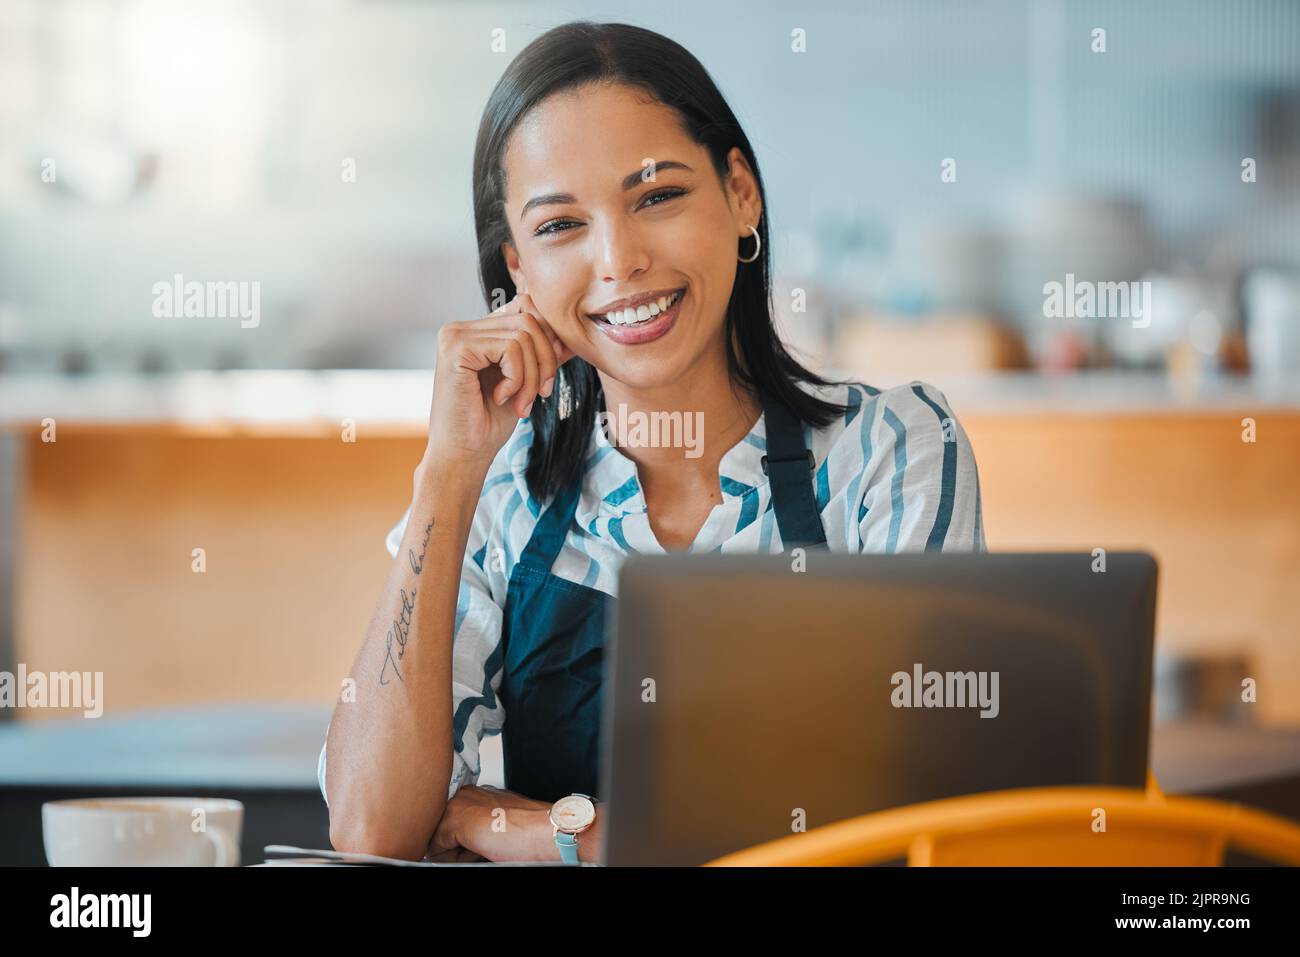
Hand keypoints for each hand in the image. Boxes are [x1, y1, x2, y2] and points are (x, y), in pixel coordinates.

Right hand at [423, 292, 576, 472]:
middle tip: (540, 395)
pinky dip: (517, 378)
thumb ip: (542, 356)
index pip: (526, 309)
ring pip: (523, 335)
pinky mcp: (456, 348)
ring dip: (532, 376)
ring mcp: (455, 335)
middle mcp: (460, 327)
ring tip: (520, 403)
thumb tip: (570, 338)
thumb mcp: (524, 382)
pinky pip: (510, 348)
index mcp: (474, 331)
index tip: (546, 378)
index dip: (547, 340)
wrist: (464, 454)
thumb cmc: (489, 423)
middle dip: (545, 361)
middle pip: (529, 319)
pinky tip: (501, 398)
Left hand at [426, 784, 556, 862]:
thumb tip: (457, 848)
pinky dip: (451, 859)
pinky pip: (435, 849)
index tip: (483, 848)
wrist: (546, 831)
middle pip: (442, 831)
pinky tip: (478, 852)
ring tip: (485, 849)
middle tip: (484, 849)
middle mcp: (466, 794)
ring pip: (437, 840)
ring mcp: (458, 804)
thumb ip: (479, 829)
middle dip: (455, 847)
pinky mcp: (454, 818)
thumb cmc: (532, 832)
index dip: (463, 843)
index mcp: (478, 795)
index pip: (453, 824)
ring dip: (455, 853)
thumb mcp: (498, 827)